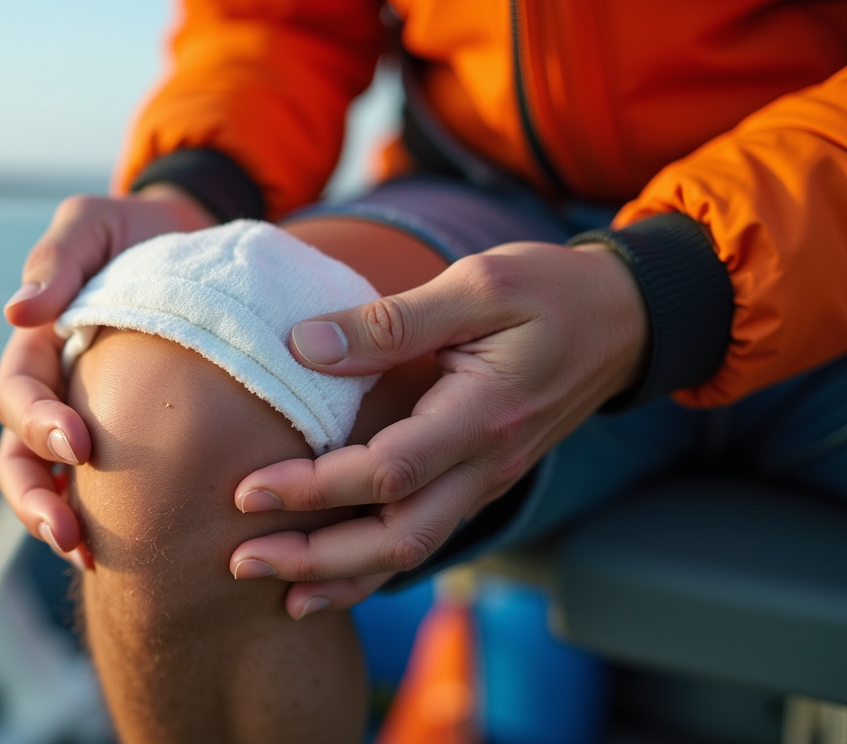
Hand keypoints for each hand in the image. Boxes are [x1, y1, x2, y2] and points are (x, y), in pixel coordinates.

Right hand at [0, 186, 215, 565]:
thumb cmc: (134, 231)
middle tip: (68, 534)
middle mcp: (53, 393)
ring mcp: (85, 419)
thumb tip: (16, 313)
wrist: (192, 244)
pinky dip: (111, 518)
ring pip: (52, 485)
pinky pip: (109, 488)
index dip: (38, 424)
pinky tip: (143, 547)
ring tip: (87, 557)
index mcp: (37, 348)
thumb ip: (57, 259)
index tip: (77, 444)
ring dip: (59, 524)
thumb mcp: (93, 225)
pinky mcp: (126, 438)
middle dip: (35, 500)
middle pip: (20, 459)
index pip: (18, 396)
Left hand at [227, 242, 647, 617]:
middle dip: (315, 558)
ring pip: (410, 552)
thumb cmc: (551, 292)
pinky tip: (323, 579)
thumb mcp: (479, 284)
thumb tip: (303, 346)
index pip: (387, 472)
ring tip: (270, 584)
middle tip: (241, 560)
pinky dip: (370, 567)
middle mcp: (487, 464)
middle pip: (396, 538)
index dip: (314, 489)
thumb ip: (391, 320)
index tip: (247, 489)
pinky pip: (422, 537)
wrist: (626, 321)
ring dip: (339, 576)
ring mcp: (486, 481)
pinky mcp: (479, 482)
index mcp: (484, 415)